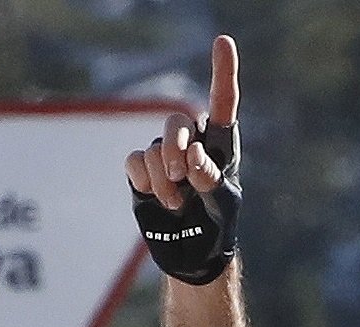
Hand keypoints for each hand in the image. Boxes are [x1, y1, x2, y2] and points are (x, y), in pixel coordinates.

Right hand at [127, 36, 241, 283]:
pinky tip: (159, 199)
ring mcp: (164, 154)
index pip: (223, 103)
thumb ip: (212, 179)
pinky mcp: (142, 170)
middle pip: (176, 121)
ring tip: (178, 203)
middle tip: (183, 178)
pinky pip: (136, 162)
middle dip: (176, 148)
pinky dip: (146, 183)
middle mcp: (192, 141)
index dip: (222, 72)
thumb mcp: (222, 205)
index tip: (222, 42)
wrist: (191, 252)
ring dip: (165, 181)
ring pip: (154, 148)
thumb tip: (192, 157)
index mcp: (221, 144)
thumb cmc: (216, 226)